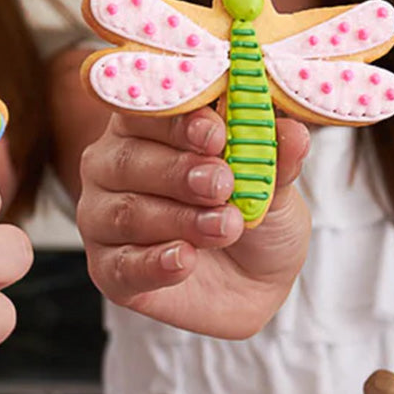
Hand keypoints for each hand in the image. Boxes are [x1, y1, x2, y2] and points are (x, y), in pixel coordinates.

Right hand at [77, 107, 310, 338]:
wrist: (253, 282)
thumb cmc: (251, 212)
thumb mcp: (273, 185)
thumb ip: (272, 159)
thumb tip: (291, 132)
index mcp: (144, 126)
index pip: (146, 111)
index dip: (178, 121)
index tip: (217, 134)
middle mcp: (111, 165)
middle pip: (129, 159)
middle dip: (178, 171)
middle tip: (222, 183)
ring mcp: (101, 216)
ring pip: (126, 212)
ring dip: (179, 218)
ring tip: (226, 226)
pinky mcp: (108, 268)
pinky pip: (122, 265)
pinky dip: (155, 263)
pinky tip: (185, 259)